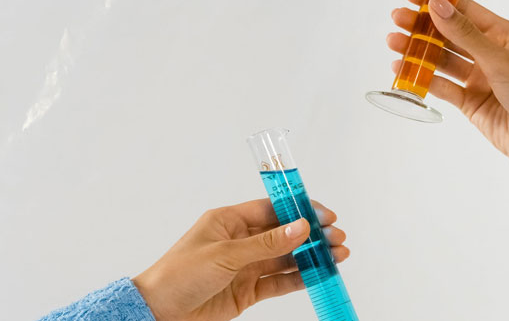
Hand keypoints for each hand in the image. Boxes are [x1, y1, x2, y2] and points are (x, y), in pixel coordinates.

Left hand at [132, 199, 348, 320]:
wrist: (159, 312)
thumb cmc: (180, 274)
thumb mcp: (226, 255)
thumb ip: (267, 243)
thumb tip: (301, 227)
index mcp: (230, 221)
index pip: (272, 209)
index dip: (300, 210)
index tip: (325, 215)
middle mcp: (241, 240)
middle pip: (284, 233)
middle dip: (312, 234)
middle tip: (337, 238)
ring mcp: (246, 266)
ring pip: (286, 258)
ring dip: (310, 256)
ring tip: (337, 256)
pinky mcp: (248, 290)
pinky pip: (279, 281)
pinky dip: (300, 278)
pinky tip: (318, 275)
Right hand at [387, 0, 508, 177]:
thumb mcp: (499, 60)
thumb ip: (464, 34)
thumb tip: (437, 4)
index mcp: (503, 35)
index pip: (465, 10)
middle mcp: (489, 54)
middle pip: (449, 34)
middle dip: (422, 26)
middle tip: (397, 18)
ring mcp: (478, 78)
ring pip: (441, 59)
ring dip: (418, 51)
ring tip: (393, 42)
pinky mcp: (469, 102)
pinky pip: (442, 86)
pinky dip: (423, 78)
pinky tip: (403, 70)